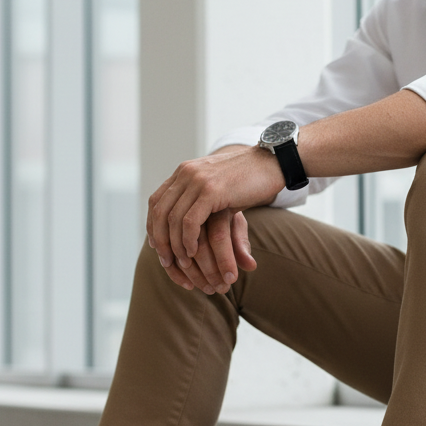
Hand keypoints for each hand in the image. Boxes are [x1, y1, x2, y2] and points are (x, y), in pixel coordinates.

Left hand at [147, 146, 283, 280]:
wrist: (272, 163)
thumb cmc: (249, 180)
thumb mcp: (217, 187)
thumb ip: (199, 199)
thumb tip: (187, 222)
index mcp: (184, 172)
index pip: (156, 202)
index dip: (153, 226)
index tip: (158, 247)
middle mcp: (186, 173)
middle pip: (160, 211)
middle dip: (160, 239)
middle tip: (166, 261)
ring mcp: (197, 180)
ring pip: (173, 218)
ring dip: (174, 244)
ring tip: (182, 262)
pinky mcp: (211, 190)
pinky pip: (190, 221)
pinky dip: (188, 240)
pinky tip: (194, 252)